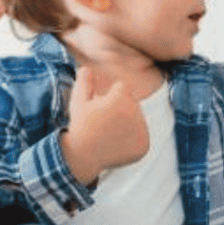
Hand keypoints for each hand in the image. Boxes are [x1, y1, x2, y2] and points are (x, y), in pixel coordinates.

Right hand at [60, 65, 150, 185]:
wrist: (83, 156)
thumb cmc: (79, 126)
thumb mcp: (78, 102)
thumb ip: (84, 83)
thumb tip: (86, 68)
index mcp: (121, 99)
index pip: (123, 88)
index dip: (111, 96)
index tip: (101, 106)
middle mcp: (135, 113)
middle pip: (133, 103)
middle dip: (121, 108)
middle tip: (105, 122)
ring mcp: (142, 131)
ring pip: (139, 119)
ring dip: (128, 123)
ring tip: (110, 133)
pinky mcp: (144, 146)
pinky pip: (142, 136)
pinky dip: (133, 140)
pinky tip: (118, 143)